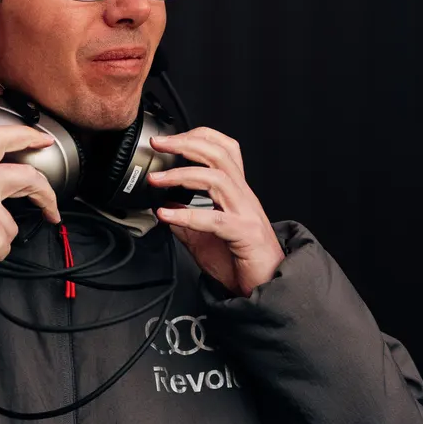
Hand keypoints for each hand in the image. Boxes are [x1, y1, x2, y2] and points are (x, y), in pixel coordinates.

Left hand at [148, 127, 283, 294]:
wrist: (266, 286)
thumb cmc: (241, 261)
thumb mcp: (204, 238)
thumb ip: (186, 222)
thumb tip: (164, 209)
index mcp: (236, 192)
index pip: (224, 149)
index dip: (198, 137)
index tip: (168, 139)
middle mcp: (243, 196)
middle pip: (220, 154)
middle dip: (186, 143)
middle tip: (158, 143)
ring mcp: (246, 212)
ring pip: (217, 178)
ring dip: (182, 174)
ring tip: (156, 179)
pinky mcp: (245, 233)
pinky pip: (214, 219)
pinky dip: (186, 215)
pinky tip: (166, 215)